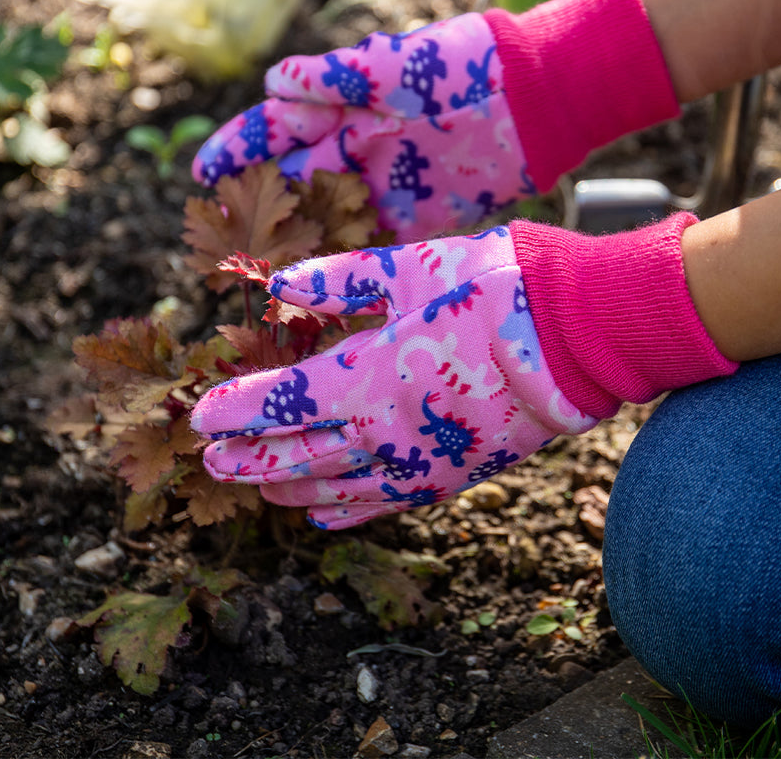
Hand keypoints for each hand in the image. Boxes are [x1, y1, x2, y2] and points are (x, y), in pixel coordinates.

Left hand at [190, 226, 596, 528]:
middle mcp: (387, 429)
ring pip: (338, 486)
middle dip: (249, 458)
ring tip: (260, 488)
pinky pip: (387, 503)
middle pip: (300, 454)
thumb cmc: (499, 289)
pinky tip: (326, 514)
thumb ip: (343, 279)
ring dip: (291, 487)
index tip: (201, 413)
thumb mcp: (414, 267)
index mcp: (370, 373)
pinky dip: (349, 510)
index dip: (237, 410)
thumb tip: (280, 284)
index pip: (282, 402)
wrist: (580, 337)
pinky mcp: (454, 473)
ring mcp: (422, 459)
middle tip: (210, 462)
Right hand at [192, 15, 534, 241]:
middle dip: (259, 205)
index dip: (240, 148)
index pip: (279, 126)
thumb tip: (272, 83)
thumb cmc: (462, 65)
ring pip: (328, 216)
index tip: (202, 174)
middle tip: (220, 240)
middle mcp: (358, 145)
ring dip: (297, 241)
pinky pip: (371, 240)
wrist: (533, 97)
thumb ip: (338, 78)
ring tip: (259, 273)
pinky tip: (320, 287)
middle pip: (295, 178)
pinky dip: (346, 261)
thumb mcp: (396, 64)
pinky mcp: (418, 213)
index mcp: (346, 103)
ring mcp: (386, 182)